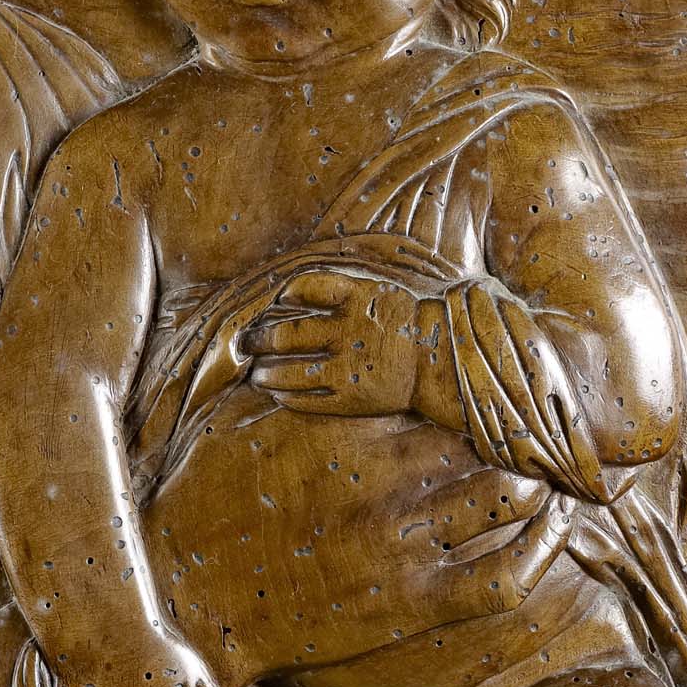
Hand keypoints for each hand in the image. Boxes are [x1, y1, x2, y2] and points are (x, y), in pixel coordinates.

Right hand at [142, 405, 551, 686]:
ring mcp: (403, 546)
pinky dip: (542, 549)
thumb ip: (288, 374)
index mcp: (349, 428)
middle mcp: (384, 482)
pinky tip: (555, 526)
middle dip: (516, 428)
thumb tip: (303, 321)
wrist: (188, 598)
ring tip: (546, 468)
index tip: (487, 375)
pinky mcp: (413, 605)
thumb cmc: (204, 501)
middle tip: (534, 423)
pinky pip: (505, 578)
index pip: (444, 387)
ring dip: (535, 480)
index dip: (474, 380)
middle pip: (490, 437)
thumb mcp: (237, 415)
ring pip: (509, 498)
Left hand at [238, 263, 434, 415]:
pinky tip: (274, 391)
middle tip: (245, 342)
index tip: (269, 300)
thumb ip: (337, 286)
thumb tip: (286, 289)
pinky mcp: (352, 399)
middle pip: (287, 335)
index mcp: (357, 299)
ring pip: (291, 372)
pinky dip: (285, 395)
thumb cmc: (406, 321)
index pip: (304, 289)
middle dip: (258, 340)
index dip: (280, 295)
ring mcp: (349, 369)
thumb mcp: (379, 289)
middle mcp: (349, 333)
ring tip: (254, 372)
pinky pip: (308, 399)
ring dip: (265, 372)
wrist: (441, 361)